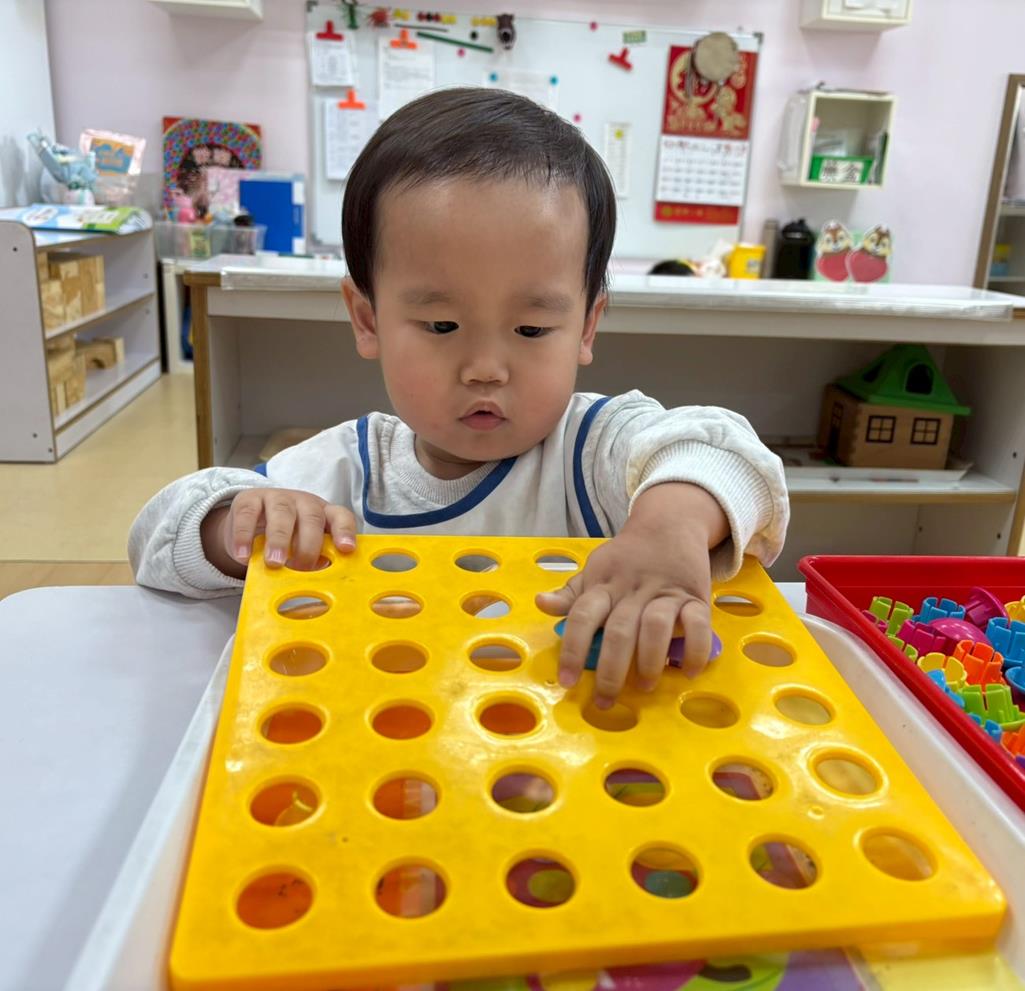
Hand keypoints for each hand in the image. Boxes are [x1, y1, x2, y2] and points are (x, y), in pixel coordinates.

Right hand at [201, 488, 356, 577]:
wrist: (251, 522)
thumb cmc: (287, 538)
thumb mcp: (304, 548)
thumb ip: (314, 560)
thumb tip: (318, 583)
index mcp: (324, 514)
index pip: (340, 517)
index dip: (345, 532)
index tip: (346, 549)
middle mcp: (304, 502)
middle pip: (312, 517)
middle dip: (308, 545)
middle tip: (300, 568)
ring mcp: (277, 498)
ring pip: (281, 513)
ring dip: (279, 539)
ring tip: (274, 563)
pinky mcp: (249, 499)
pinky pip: (247, 515)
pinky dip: (244, 536)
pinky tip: (243, 555)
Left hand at [536, 483, 726, 707]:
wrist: (668, 524)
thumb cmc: (626, 557)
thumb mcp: (595, 569)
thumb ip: (570, 593)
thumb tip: (541, 604)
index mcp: (604, 584)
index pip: (583, 616)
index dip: (573, 650)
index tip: (568, 681)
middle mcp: (633, 590)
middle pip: (619, 631)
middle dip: (611, 671)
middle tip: (605, 701)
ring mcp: (665, 593)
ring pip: (656, 627)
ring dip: (649, 661)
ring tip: (643, 685)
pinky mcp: (695, 597)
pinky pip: (697, 625)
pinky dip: (694, 650)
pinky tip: (687, 672)